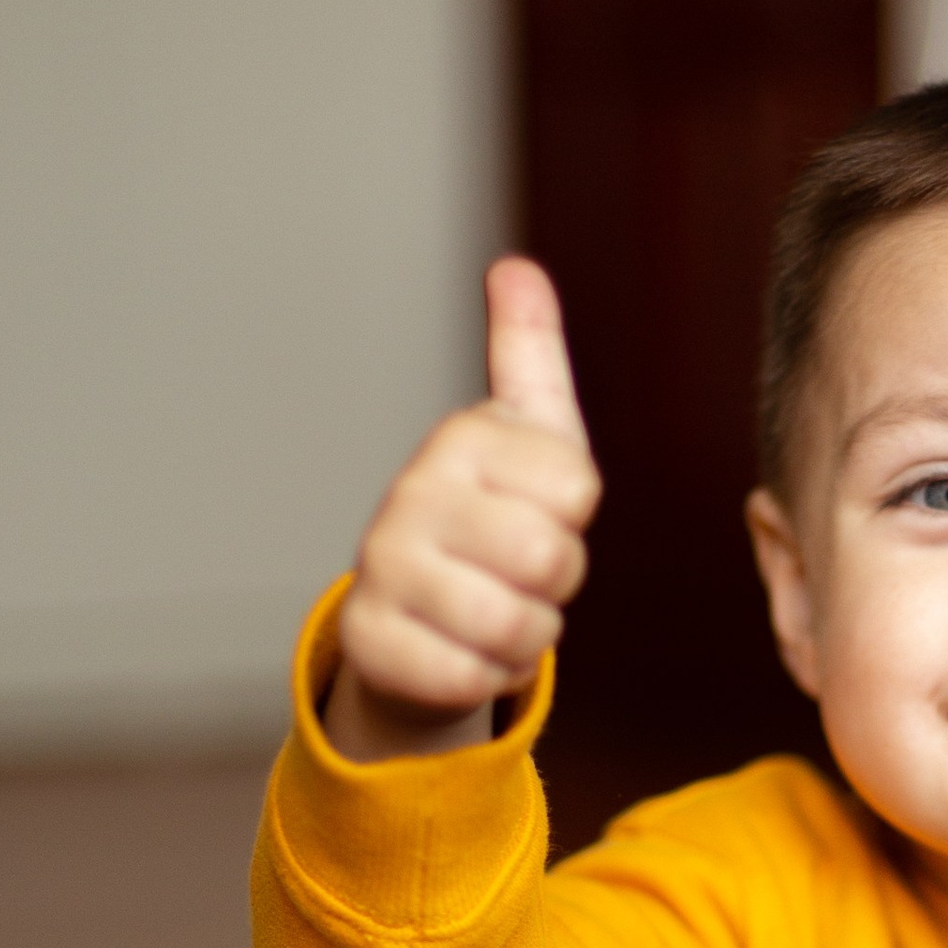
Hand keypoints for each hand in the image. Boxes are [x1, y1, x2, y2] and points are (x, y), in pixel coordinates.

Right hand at [326, 259, 598, 760]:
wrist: (413, 610)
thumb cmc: (490, 510)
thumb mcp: (526, 431)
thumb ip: (529, 351)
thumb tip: (514, 268)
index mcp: (460, 440)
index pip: (577, 491)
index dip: (573, 517)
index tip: (537, 508)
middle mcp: (410, 495)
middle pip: (550, 559)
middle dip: (555, 581)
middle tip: (520, 569)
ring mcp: (382, 569)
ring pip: (516, 625)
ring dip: (526, 635)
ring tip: (496, 608)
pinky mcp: (370, 642)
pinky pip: (471, 678)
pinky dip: (486, 676)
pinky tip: (464, 648)